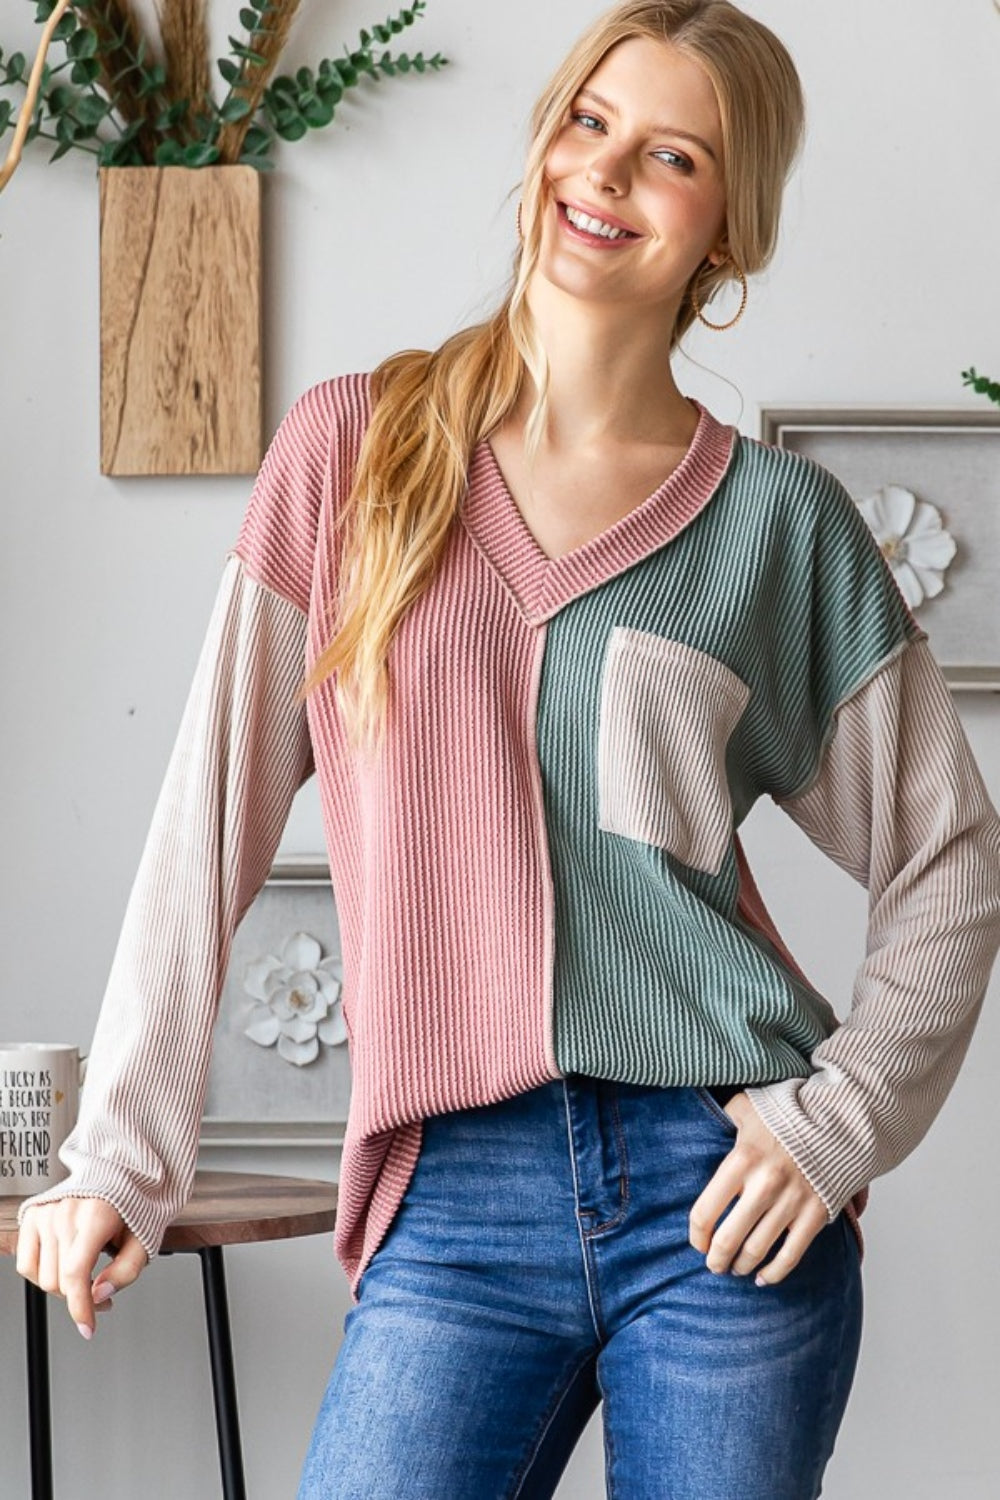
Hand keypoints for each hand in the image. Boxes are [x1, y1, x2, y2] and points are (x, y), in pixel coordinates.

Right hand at [16, 1197, 149, 1339]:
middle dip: (81, 1297)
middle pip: (59, 1281)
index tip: (88, 1328)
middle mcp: (66, 1212)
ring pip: (43, 1277)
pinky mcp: (33, 1215)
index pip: (75, 1274)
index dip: (81, 1308)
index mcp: (95, 1214)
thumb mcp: (144, 1239)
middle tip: (101, 1292)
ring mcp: (46, 1213)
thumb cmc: (133, 1206)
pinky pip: (26, 1264)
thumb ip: (126, 1271)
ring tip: (86, 1275)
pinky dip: (43, 1275)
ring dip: (64, 1287)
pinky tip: (63, 1268)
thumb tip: (99, 1294)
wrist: (121, 1175)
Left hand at [688, 1091, 829, 1285]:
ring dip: (742, 1266)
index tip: (698, 1242)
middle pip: (728, 1239)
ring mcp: (791, 1202)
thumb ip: (723, 1115)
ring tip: (736, 1268)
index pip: (705, 1211)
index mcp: (742, 1159)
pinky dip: (774, 1273)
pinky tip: (763, 1278)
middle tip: (713, 1265)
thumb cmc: (788, 1114)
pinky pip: (790, 1256)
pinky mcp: (815, 1215)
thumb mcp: (747, 1106)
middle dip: (716, 1259)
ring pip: (756, 1251)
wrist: (839, 1121)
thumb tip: (703, 1120)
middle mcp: (764, 1185)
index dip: (697, 1235)